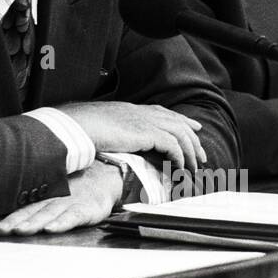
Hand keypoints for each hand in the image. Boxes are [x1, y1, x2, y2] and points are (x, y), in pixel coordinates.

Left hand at [0, 163, 124, 235]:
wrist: (104, 176)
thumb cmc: (74, 189)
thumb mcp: (52, 193)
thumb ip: (31, 205)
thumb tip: (2, 218)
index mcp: (41, 197)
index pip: (18, 208)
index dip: (2, 217)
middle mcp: (52, 199)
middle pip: (28, 212)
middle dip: (12, 222)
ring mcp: (69, 203)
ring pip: (47, 214)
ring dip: (33, 223)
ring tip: (21, 230)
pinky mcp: (86, 209)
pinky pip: (73, 216)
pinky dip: (62, 222)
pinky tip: (52, 228)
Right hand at [57, 101, 204, 170]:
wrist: (76, 126)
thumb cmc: (79, 129)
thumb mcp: (98, 128)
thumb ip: (110, 132)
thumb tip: (110, 143)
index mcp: (130, 109)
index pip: (161, 112)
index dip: (179, 119)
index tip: (193, 127)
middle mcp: (140, 112)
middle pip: (176, 122)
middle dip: (192, 138)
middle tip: (201, 154)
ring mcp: (144, 121)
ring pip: (180, 134)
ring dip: (190, 152)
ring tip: (194, 167)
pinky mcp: (147, 133)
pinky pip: (173, 145)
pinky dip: (179, 157)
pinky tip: (180, 167)